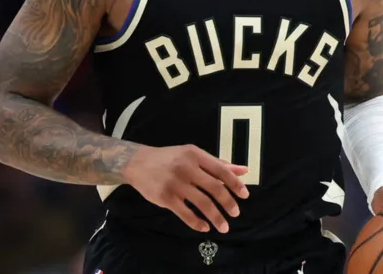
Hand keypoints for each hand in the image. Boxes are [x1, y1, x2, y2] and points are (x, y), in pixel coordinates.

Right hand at [122, 145, 249, 233]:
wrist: (138, 163)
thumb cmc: (169, 158)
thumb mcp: (193, 155)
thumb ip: (217, 164)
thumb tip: (243, 170)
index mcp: (195, 155)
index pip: (221, 170)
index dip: (235, 184)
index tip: (245, 195)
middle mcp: (186, 168)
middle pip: (214, 188)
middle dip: (228, 203)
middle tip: (235, 213)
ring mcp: (175, 183)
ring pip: (202, 203)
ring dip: (216, 217)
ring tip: (224, 227)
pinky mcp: (165, 197)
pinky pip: (186, 214)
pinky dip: (197, 223)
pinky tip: (204, 227)